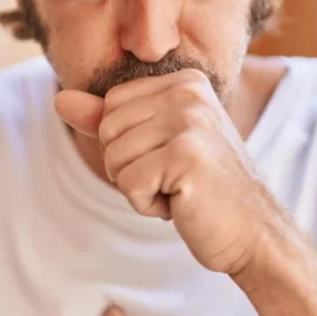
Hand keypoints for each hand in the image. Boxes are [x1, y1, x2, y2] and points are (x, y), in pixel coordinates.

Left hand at [55, 69, 290, 275]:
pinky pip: (128, 183)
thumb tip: (60, 100)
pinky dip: (147, 205)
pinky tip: (182, 204)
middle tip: (173, 179)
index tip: (169, 160)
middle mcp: (189, 92)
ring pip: (114, 156)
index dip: (127, 144)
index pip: (110, 105)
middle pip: (107, 128)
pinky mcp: (186, 155)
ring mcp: (190, 120)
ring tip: (179, 190)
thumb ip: (106, 120)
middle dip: (128, 166)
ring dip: (138, 187)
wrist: (256, 234)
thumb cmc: (203, 190)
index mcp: (185, 81)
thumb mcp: (154, 146)